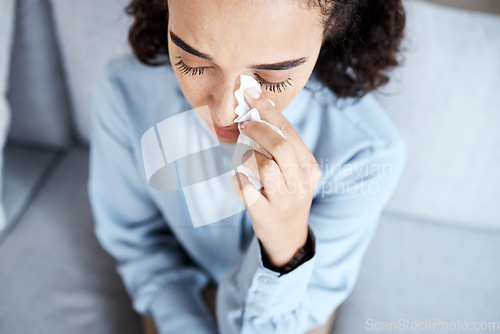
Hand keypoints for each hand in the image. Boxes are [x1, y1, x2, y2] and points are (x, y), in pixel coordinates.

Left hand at [231, 87, 321, 266]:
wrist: (289, 237)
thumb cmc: (287, 196)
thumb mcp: (293, 173)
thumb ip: (280, 149)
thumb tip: (256, 114)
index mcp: (309, 168)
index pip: (289, 132)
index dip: (268, 111)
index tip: (251, 94)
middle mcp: (301, 183)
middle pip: (279, 146)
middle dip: (257, 130)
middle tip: (243, 125)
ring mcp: (285, 201)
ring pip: (264, 166)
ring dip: (247, 156)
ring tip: (244, 159)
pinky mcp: (266, 215)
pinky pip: (247, 190)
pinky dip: (238, 180)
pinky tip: (239, 180)